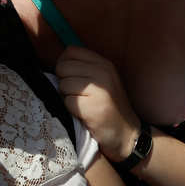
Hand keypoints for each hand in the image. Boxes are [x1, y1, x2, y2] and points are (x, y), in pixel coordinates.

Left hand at [56, 46, 140, 161]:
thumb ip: (84, 69)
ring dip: (67, 97)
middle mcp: (103, 72)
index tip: (71, 77)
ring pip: (63, 84)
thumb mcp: (103, 81)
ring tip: (83, 104)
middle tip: (78, 94)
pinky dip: (71, 110)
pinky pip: (67, 102)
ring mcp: (98, 88)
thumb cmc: (109, 108)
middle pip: (63, 67)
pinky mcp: (91, 106)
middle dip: (64, 81)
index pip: (71, 51)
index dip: (65, 64)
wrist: (126, 134)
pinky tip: (84, 114)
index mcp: (104, 63)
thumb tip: (58, 64)